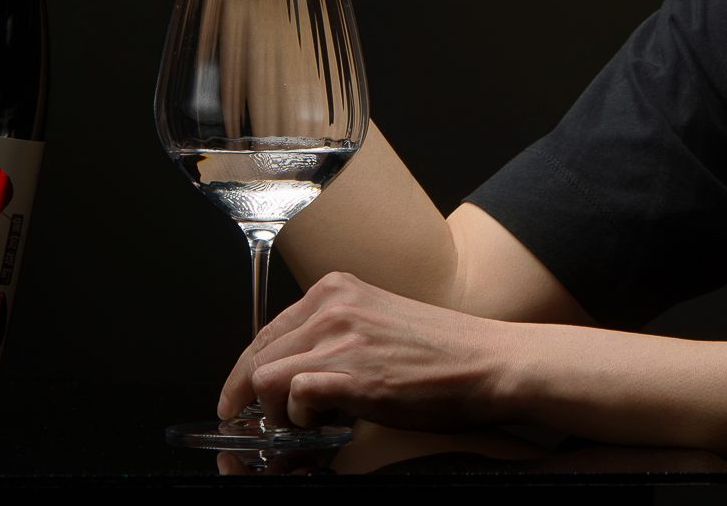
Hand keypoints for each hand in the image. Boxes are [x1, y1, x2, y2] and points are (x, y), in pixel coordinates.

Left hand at [218, 272, 518, 433]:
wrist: (486, 362)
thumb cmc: (440, 352)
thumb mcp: (376, 326)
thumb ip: (334, 339)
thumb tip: (294, 379)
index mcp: (336, 289)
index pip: (266, 332)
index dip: (247, 374)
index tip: (240, 402)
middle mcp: (331, 304)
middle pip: (255, 354)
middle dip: (246, 402)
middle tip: (257, 434)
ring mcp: (340, 336)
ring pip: (263, 377)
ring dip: (273, 417)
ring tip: (298, 437)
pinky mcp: (351, 372)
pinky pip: (293, 398)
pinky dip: (299, 423)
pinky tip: (323, 430)